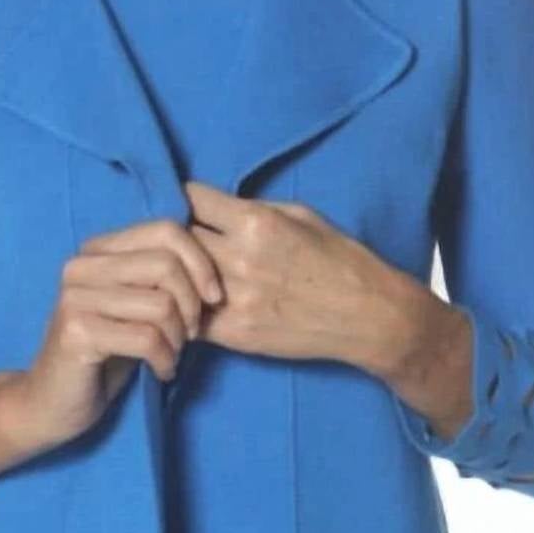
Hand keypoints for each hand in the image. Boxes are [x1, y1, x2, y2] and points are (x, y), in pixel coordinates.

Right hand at [11, 216, 224, 449]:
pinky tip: (161, 371)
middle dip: (192, 304)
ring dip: (178, 338)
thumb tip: (215, 270)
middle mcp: (82, 266)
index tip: (213, 298)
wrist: (51, 404)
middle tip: (189, 334)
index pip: (166, 230)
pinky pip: (146, 338)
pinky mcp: (76, 332)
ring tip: (171, 355)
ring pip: (161, 303)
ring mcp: (75, 297)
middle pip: (166, 263)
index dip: (201, 263)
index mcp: (98, 251)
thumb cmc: (104, 357)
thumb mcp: (137, 310)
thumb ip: (162, 282)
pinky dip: (165, 359)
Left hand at [183, 180, 475, 437]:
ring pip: (177, 280)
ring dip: (174, 276)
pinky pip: (190, 319)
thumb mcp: (301, 216)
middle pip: (177, 238)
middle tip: (166, 241)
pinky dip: (184, 311)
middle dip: (171, 236)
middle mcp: (239, 259)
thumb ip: (254, 211)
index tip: (181, 206)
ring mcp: (233, 300)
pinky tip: (187, 306)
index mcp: (255, 222)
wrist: (367, 316)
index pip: (190, 198)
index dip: (182, 200)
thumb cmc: (340, 259)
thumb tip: (216, 209)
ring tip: (172, 274)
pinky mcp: (234, 334)